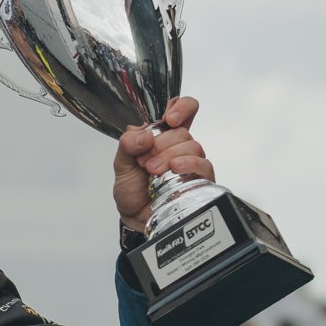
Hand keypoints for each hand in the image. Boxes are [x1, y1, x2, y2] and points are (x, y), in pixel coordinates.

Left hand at [112, 95, 214, 232]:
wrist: (135, 218)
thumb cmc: (132, 190)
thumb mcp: (122, 164)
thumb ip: (127, 145)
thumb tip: (143, 134)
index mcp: (163, 136)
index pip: (183, 110)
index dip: (182, 107)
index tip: (169, 118)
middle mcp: (180, 147)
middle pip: (184, 131)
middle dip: (162, 144)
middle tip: (144, 161)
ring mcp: (191, 163)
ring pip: (193, 147)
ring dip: (171, 156)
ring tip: (153, 171)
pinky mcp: (199, 180)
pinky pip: (204, 165)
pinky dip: (189, 164)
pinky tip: (175, 169)